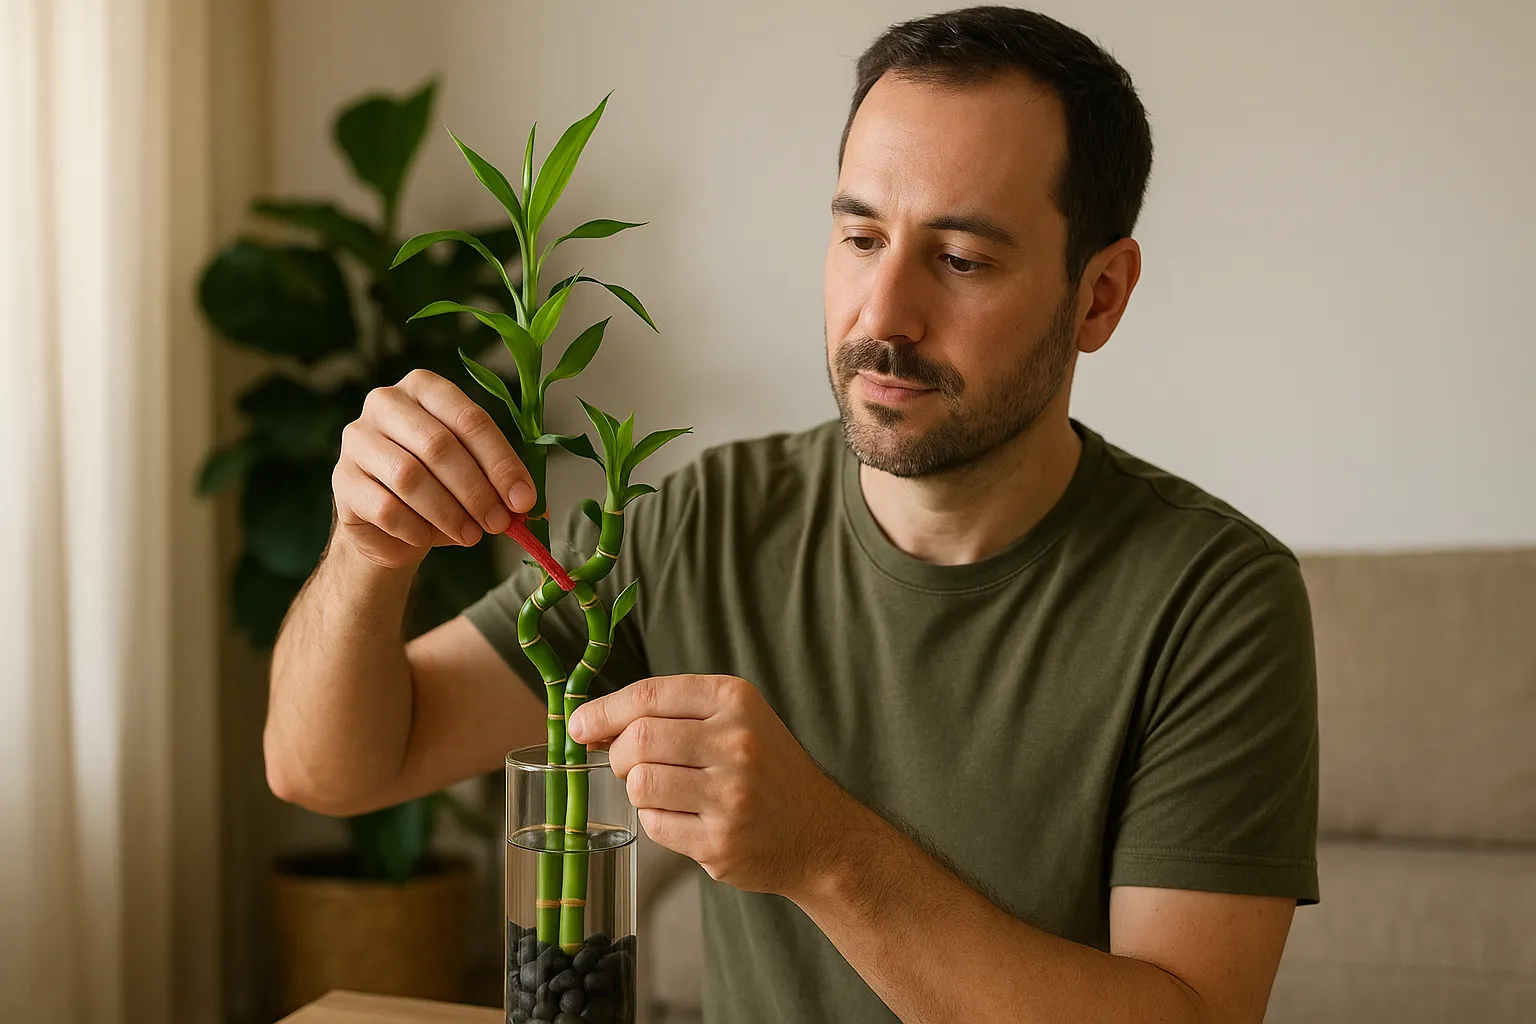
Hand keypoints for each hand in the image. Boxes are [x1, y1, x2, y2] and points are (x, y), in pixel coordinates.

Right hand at [332, 369, 534, 569]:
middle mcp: (385, 402)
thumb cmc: (441, 487)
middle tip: (498, 523)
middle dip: (476, 490)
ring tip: (472, 535)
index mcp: (425, 387)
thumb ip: (503, 483)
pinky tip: (428, 539)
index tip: (523, 500)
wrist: (390, 523)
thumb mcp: (477, 476)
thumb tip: (534, 506)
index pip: (470, 420)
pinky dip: (415, 529)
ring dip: (449, 513)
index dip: (501, 463)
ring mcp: (357, 439)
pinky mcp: (341, 480)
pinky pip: (385, 508)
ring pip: (410, 477)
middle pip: (439, 446)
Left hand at [567, 674, 853, 898]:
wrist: (818, 832)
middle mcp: (736, 743)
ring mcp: (730, 795)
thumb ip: (672, 712)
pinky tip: (688, 818)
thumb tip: (590, 724)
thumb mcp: (735, 719)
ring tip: (667, 791)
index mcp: (736, 700)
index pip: (648, 695)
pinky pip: (655, 825)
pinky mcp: (721, 842)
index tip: (580, 725)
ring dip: (639, 790)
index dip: (603, 711)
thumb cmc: (765, 769)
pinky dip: (658, 821)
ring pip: (640, 784)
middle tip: (630, 765)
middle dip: (619, 755)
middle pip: (638, 740)